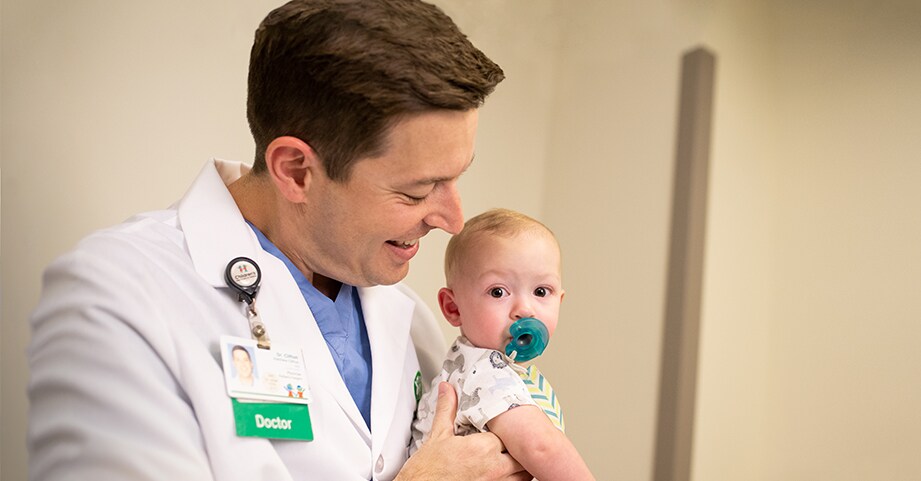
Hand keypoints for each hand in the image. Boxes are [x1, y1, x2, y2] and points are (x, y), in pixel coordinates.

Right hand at [397, 382, 531, 480]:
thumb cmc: (428, 469)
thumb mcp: (438, 434)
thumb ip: (447, 409)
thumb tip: (447, 389)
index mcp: (483, 447)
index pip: (508, 433)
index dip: (507, 430)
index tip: (502, 429)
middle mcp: (493, 467)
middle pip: (521, 454)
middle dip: (518, 448)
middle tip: (510, 443)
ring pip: (523, 474)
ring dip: (521, 466)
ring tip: (512, 460)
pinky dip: (515, 480)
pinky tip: (504, 475)